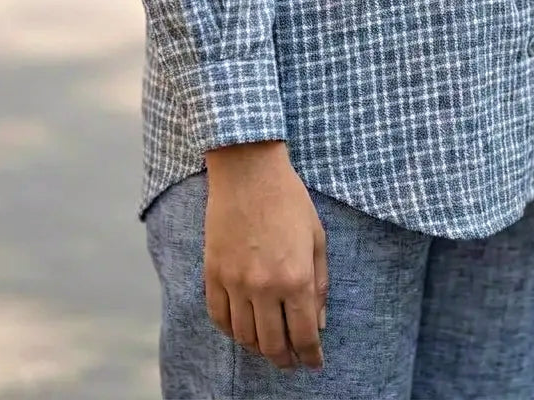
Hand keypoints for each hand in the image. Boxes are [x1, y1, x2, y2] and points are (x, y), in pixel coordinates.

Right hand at [203, 140, 327, 371]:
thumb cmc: (288, 199)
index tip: (314, 363)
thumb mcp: (317, 237)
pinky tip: (241, 328)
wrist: (248, 170)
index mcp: (296, 279)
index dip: (310, 356)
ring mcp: (235, 282)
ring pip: (244, 337)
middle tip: (291, 362)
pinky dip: (230, 331)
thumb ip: (320, 284)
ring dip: (258, 348)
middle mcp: (264, 287)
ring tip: (268, 346)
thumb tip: (319, 323)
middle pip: (273, 345)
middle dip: (285, 360)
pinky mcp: (213, 273)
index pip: (303, 336)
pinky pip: (218, 317)